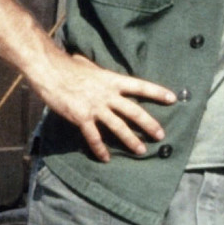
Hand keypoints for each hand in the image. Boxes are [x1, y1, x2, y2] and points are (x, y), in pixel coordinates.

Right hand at [33, 49, 174, 164]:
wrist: (50, 72)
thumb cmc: (68, 67)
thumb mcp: (90, 67)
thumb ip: (100, 74)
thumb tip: (100, 72)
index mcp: (112, 80)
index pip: (140, 86)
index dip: (157, 92)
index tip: (173, 98)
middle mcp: (107, 95)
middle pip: (134, 111)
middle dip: (149, 124)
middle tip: (161, 135)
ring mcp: (95, 107)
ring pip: (118, 127)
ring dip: (131, 140)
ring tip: (141, 150)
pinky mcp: (82, 117)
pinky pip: (94, 137)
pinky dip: (100, 149)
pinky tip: (105, 158)